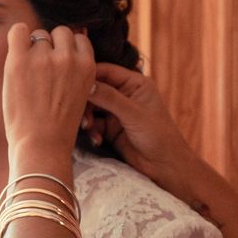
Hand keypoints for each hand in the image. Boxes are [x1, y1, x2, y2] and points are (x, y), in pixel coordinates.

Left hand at [3, 23, 95, 158]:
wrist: (42, 146)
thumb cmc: (59, 125)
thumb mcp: (81, 92)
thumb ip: (76, 68)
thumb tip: (67, 41)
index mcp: (87, 65)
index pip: (78, 38)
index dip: (67, 50)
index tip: (59, 65)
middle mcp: (68, 57)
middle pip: (60, 32)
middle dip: (52, 46)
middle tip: (42, 70)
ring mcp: (44, 57)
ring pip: (39, 34)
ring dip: (33, 48)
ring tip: (28, 73)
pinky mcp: (20, 61)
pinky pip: (18, 31)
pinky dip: (17, 36)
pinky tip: (16, 51)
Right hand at [86, 63, 197, 188]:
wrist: (165, 167)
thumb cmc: (158, 135)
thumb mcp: (133, 113)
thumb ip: (109, 97)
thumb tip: (85, 84)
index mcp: (134, 83)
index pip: (106, 71)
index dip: (88, 75)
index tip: (72, 82)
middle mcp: (124, 94)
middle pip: (95, 89)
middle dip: (86, 101)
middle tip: (80, 112)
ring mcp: (117, 112)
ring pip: (92, 107)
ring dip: (87, 117)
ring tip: (87, 128)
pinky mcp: (111, 129)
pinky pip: (94, 124)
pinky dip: (92, 131)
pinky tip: (97, 140)